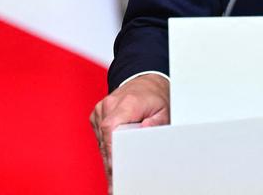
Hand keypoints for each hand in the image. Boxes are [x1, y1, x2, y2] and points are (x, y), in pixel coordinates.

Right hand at [90, 73, 170, 192]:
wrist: (145, 80)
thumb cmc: (154, 96)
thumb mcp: (164, 109)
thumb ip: (156, 122)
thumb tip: (144, 131)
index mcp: (126, 103)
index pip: (110, 129)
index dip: (110, 152)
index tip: (115, 170)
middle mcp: (110, 104)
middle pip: (105, 139)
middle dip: (110, 162)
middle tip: (115, 182)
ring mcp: (102, 108)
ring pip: (101, 140)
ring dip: (108, 155)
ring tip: (116, 175)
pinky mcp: (98, 113)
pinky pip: (100, 135)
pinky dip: (107, 145)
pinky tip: (115, 155)